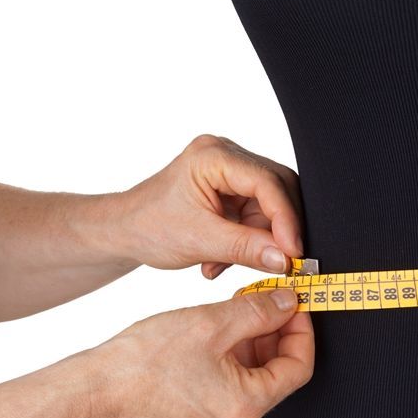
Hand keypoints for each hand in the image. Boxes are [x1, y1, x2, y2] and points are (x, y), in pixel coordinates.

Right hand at [84, 287, 313, 417]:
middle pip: (276, 375)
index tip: (296, 306)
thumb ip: (258, 312)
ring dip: (253, 344)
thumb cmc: (145, 361)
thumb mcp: (212, 323)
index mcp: (246, 405)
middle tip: (268, 302)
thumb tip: (288, 303)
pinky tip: (218, 333)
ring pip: (251, 380)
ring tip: (239, 311)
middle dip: (276, 335)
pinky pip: (228, 388)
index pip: (298, 368)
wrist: (97, 387)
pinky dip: (232, 360)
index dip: (302, 332)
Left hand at [114, 134, 304, 279]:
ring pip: (271, 205)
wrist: (124, 231)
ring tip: (227, 262)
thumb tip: (285, 260)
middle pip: (277, 189)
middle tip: (282, 261)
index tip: (293, 252)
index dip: (285, 218)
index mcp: (213, 156)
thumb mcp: (199, 241)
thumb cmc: (148, 227)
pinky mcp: (233, 188)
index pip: (267, 182)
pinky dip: (249, 240)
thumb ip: (246, 249)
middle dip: (278, 229)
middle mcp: (226, 155)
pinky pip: (258, 214)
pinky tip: (225, 256)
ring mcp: (231, 170)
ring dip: (259, 239)